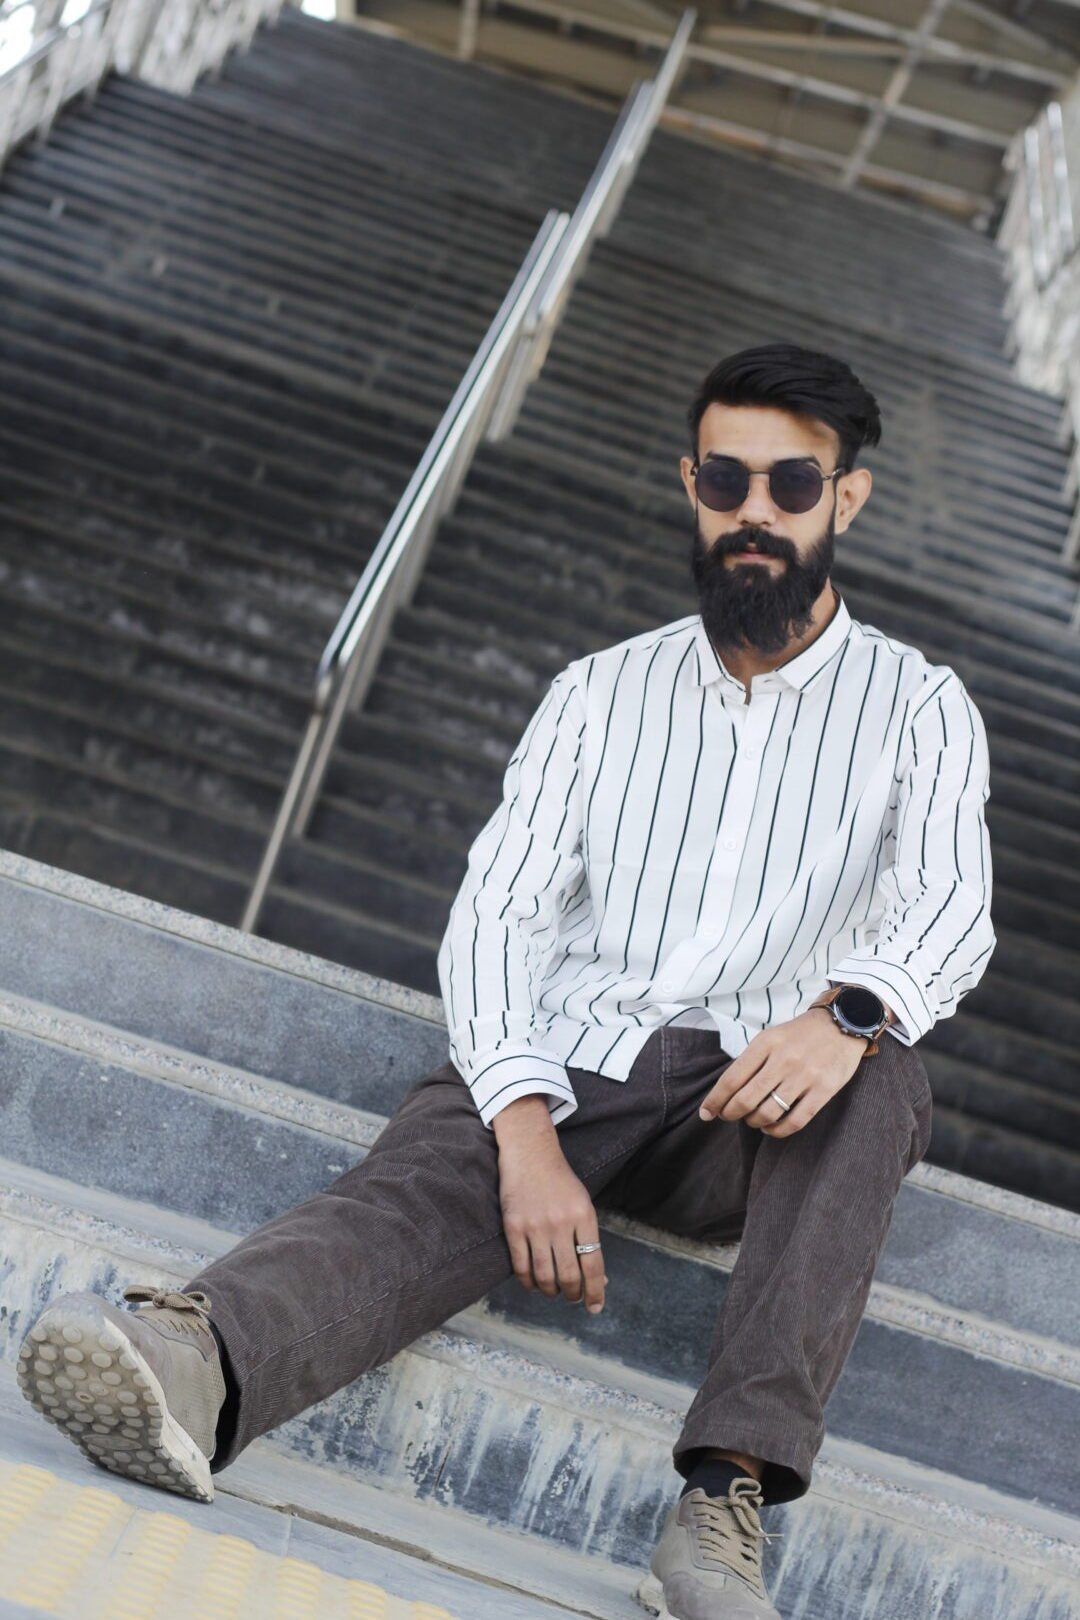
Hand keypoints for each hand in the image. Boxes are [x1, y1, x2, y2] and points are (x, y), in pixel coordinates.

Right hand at [497, 1133, 608, 1312]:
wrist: (530, 1153)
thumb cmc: (561, 1181)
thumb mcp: (583, 1205)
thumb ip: (589, 1239)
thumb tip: (599, 1279)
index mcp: (584, 1216)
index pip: (593, 1264)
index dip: (596, 1291)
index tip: (596, 1307)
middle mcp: (561, 1222)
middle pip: (569, 1275)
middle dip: (574, 1294)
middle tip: (574, 1298)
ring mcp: (535, 1226)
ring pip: (544, 1275)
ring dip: (551, 1292)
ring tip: (555, 1292)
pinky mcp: (513, 1227)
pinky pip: (521, 1266)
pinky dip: (529, 1282)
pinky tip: (534, 1284)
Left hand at [697, 1007, 868, 1137]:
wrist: (843, 1024)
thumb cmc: (799, 1035)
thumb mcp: (770, 1037)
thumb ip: (750, 1061)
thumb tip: (725, 1093)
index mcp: (765, 1043)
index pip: (731, 1079)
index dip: (715, 1101)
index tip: (706, 1114)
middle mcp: (783, 1059)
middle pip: (746, 1099)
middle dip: (730, 1114)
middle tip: (728, 1117)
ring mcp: (805, 1076)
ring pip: (768, 1113)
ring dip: (753, 1122)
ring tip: (752, 1119)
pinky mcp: (824, 1090)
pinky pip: (795, 1121)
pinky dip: (777, 1131)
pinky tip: (770, 1127)